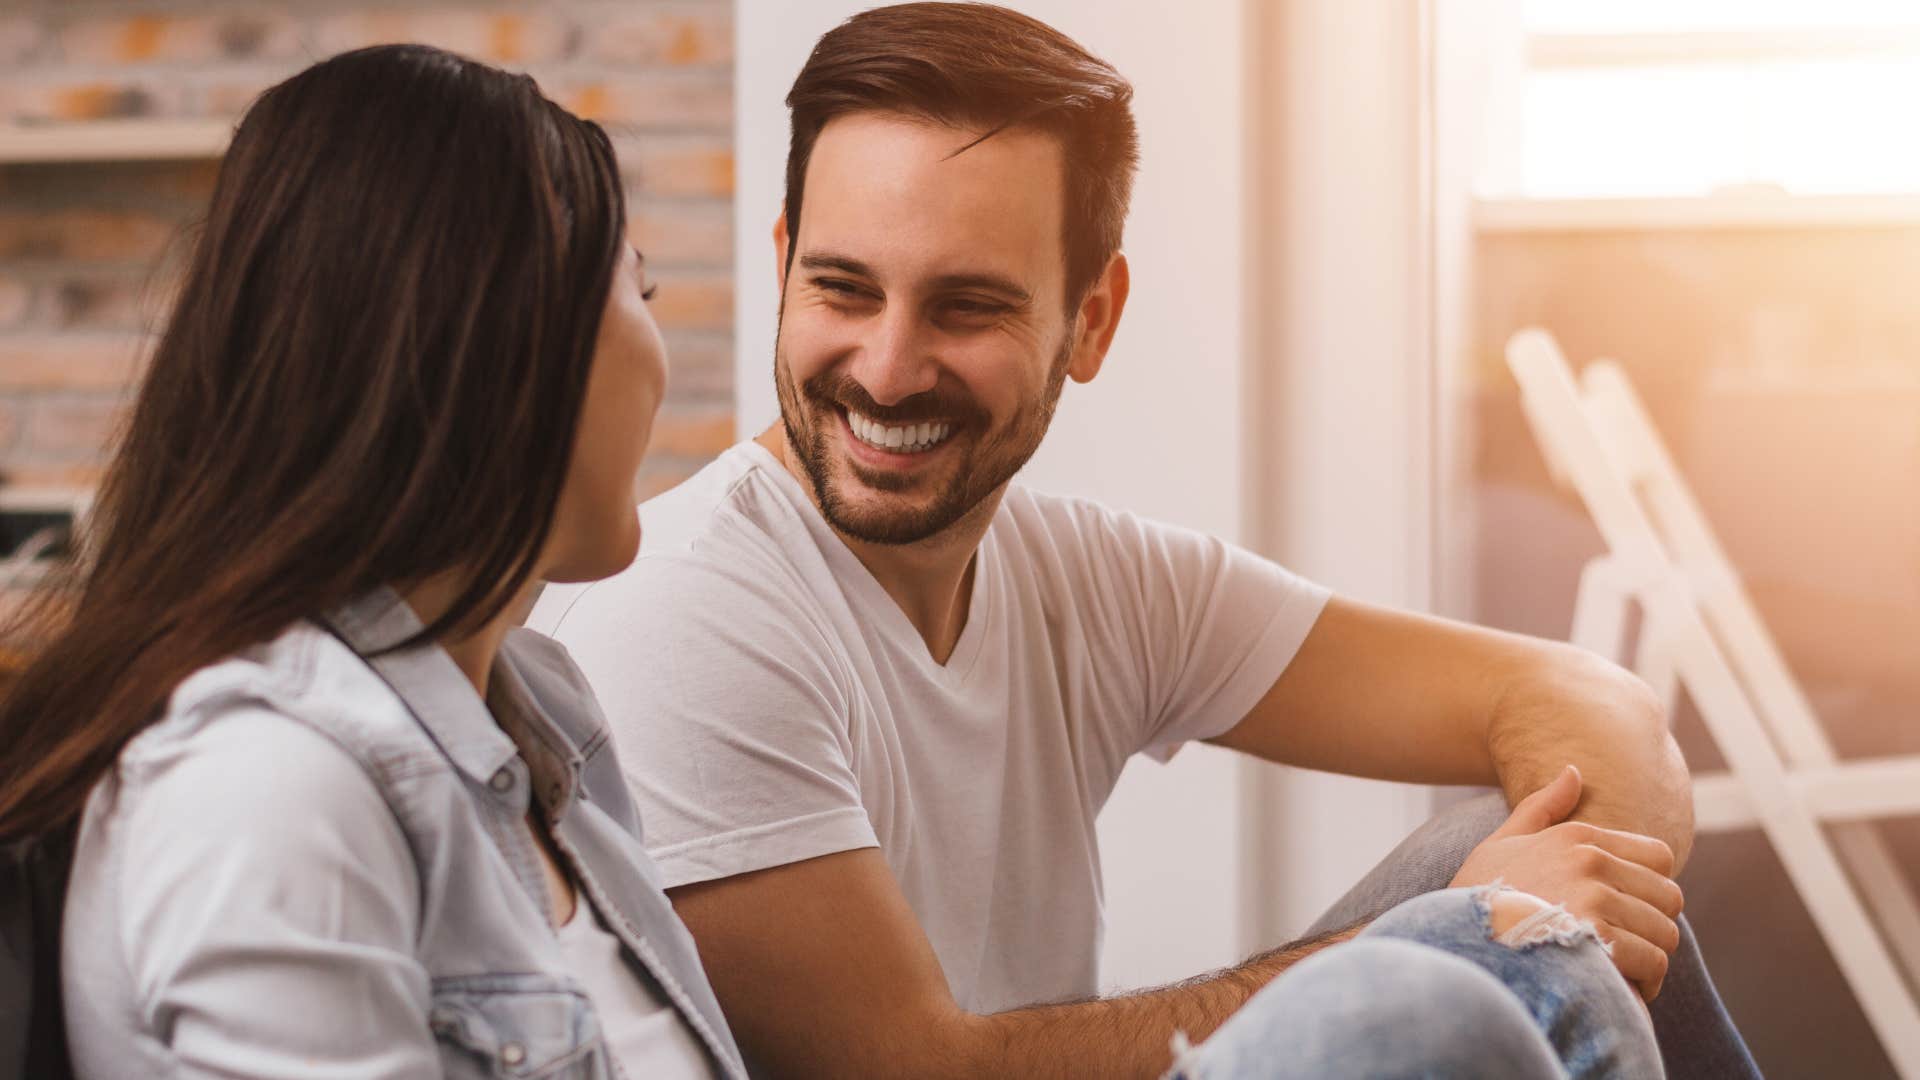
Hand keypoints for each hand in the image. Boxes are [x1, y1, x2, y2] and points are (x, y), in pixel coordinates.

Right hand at [1451, 765, 1684, 1001]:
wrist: (1457, 943)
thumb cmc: (1476, 898)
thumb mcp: (1501, 844)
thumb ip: (1541, 808)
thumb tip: (1573, 771)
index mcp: (1577, 837)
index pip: (1660, 857)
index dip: (1649, 888)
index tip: (1626, 910)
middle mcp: (1591, 862)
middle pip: (1669, 897)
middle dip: (1652, 926)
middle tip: (1625, 946)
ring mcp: (1595, 899)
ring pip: (1665, 933)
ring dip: (1649, 958)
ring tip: (1621, 970)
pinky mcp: (1600, 939)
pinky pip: (1653, 961)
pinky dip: (1644, 983)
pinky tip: (1618, 986)